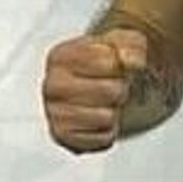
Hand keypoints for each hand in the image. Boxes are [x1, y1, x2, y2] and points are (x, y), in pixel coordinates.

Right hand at [40, 29, 147, 153]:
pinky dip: (108, 131)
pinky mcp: (63, 137)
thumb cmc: (105, 64)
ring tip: (103, 102)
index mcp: (61, 56)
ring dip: (114, 111)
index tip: (113, 64)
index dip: (121, 65)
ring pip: (107, 117)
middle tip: (111, 86)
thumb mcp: (122, 43)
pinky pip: (103, 138)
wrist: (94, 87)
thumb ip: (131, 45)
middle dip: (120, 89)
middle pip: (111, 91)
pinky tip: (97, 119)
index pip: (108, 61)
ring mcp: (54, 112)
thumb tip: (131, 61)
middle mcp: (51, 85)